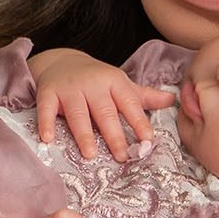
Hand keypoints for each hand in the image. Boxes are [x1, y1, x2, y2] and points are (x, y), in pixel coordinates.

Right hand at [31, 48, 174, 160]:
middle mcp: (93, 84)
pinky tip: (48, 139)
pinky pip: (46, 109)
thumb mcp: (121, 84)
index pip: (130, 103)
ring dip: (83, 133)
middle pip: (105, 111)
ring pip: (78, 113)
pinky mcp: (48, 93)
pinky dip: (46, 123)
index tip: (148, 141)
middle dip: (114, 134)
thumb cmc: (97, 80)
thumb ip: (144, 96)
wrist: (62, 60)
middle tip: (121, 156)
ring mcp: (70, 88)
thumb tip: (172, 100)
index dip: (139, 122)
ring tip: (90, 154)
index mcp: (115, 82)